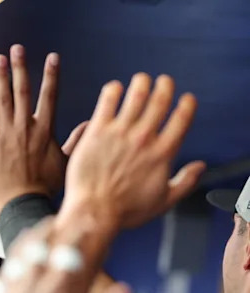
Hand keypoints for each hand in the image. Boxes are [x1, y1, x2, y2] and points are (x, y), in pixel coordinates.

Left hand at [0, 45, 85, 218]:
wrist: (21, 203)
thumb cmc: (44, 187)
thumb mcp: (65, 163)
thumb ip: (76, 141)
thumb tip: (91, 125)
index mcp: (45, 130)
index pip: (50, 96)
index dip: (51, 75)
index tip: (53, 57)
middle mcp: (27, 127)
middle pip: (24, 91)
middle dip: (20, 68)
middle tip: (16, 49)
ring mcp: (7, 134)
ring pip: (3, 99)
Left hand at [0, 219, 130, 292]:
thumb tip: (125, 290)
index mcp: (61, 290)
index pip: (72, 249)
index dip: (80, 232)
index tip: (87, 221)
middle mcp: (32, 285)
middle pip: (38, 245)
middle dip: (48, 229)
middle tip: (55, 221)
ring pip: (15, 258)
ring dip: (25, 243)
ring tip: (32, 237)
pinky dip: (6, 270)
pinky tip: (8, 271)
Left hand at [60, 73, 204, 230]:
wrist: (93, 212)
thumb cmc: (126, 211)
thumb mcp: (163, 201)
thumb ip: (185, 182)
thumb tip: (201, 167)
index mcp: (163, 153)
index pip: (182, 118)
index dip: (187, 104)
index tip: (186, 99)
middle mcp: (144, 138)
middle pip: (160, 100)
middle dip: (165, 85)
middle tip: (163, 81)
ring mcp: (120, 133)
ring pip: (136, 94)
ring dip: (141, 83)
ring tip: (141, 80)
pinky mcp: (96, 131)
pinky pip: (107, 100)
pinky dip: (113, 90)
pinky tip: (114, 89)